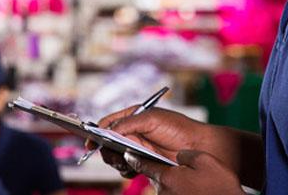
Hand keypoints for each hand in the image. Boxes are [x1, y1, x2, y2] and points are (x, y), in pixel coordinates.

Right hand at [88, 107, 222, 178]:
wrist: (195, 146)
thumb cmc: (177, 127)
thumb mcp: (152, 118)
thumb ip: (129, 123)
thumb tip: (109, 130)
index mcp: (133, 117)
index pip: (108, 123)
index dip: (97, 131)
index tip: (91, 141)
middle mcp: (132, 132)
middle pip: (108, 142)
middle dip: (107, 149)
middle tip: (113, 153)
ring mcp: (136, 148)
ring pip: (115, 157)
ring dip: (116, 160)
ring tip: (125, 160)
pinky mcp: (142, 162)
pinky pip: (126, 168)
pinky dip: (125, 170)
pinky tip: (132, 169)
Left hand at [125, 149, 243, 194]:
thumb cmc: (220, 186)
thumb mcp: (205, 160)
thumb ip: (186, 154)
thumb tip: (178, 154)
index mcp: (167, 177)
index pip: (143, 164)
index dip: (134, 156)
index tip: (128, 152)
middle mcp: (163, 192)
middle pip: (156, 177)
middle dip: (163, 171)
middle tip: (180, 169)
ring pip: (165, 188)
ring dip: (174, 184)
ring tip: (194, 183)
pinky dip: (180, 192)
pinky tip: (196, 191)